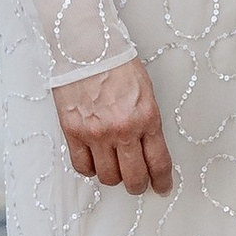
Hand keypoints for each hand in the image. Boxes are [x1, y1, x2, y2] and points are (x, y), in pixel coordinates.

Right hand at [52, 58, 174, 194]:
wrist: (87, 47)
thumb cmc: (118, 65)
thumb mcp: (145, 93)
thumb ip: (147, 123)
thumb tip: (148, 150)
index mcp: (147, 118)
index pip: (158, 162)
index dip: (162, 181)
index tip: (162, 188)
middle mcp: (122, 130)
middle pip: (134, 177)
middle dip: (139, 186)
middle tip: (138, 184)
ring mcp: (96, 133)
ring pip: (108, 177)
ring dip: (114, 177)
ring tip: (115, 166)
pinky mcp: (73, 132)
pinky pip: (83, 166)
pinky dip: (90, 168)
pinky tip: (95, 160)